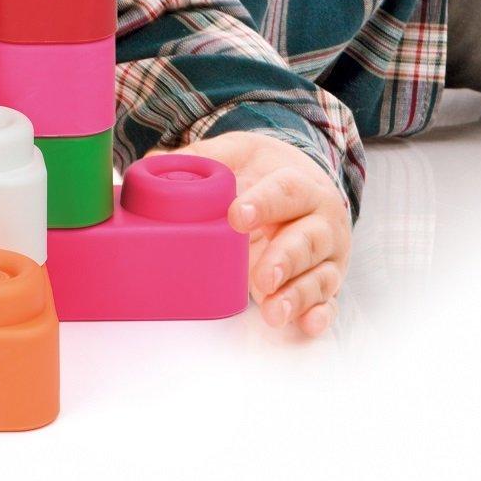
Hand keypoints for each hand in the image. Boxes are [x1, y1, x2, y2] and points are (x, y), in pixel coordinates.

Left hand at [154, 131, 351, 337]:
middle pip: (308, 239)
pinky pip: (328, 303)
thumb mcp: (239, 155)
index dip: (264, 204)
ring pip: (318, 276)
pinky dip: (319, 315)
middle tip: (260, 276)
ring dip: (296, 295)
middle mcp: (319, 222)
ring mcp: (325, 257)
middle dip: (285, 259)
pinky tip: (306, 324)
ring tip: (272, 310)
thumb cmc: (265, 173)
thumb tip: (152, 164)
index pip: (286, 191)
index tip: (236, 216)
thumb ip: (203, 158)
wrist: (303, 186)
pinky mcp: (323, 284)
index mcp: (300, 186)